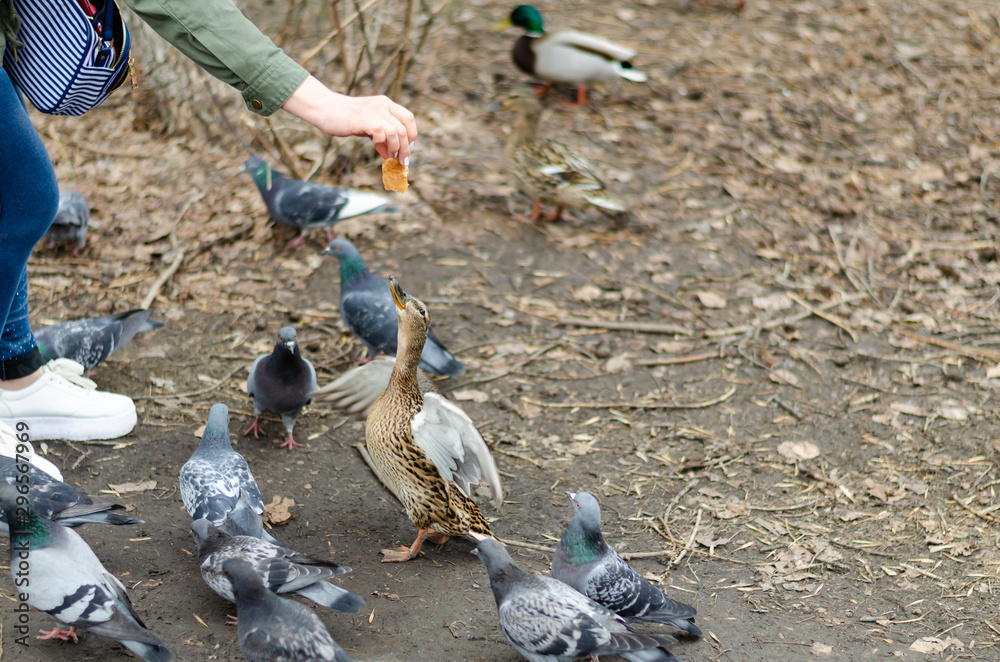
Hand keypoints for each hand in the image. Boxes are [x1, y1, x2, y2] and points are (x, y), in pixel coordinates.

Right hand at [281, 76, 417, 162]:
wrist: (325, 109)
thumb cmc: (346, 119)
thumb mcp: (367, 126)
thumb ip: (380, 136)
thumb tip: (391, 154)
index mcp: (385, 104)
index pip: (408, 118)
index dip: (412, 135)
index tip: (407, 149)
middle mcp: (382, 105)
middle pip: (404, 128)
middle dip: (406, 148)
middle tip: (403, 161)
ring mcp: (374, 111)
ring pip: (396, 132)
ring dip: (396, 148)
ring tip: (391, 158)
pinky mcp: (364, 119)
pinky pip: (382, 133)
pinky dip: (383, 145)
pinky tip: (379, 151)